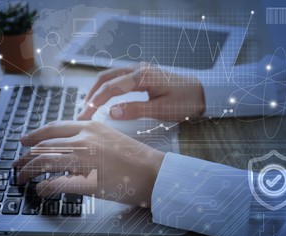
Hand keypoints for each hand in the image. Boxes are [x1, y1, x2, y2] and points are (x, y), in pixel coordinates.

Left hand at [14, 121, 164, 206]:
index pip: (53, 128)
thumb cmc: (134, 157)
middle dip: (25, 156)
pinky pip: (56, 183)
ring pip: (44, 162)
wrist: (152, 171)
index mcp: (89, 127)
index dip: (34, 135)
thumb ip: (87, 138)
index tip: (24, 141)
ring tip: (21, 178)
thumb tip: (66, 148)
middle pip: (44, 145)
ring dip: (28, 171)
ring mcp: (83, 159)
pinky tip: (41, 191)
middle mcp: (83, 139)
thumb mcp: (109, 137)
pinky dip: (44, 188)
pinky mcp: (85, 181)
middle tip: (16, 164)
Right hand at [78, 63, 205, 120]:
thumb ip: (135, 110)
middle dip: (91, 94)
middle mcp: (138, 69)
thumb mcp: (161, 110)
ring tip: (88, 105)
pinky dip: (107, 87)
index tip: (84, 115)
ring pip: (110, 75)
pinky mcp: (143, 74)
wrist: (203, 92)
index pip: (110, 87)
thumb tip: (111, 112)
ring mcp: (140, 70)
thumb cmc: (186, 101)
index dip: (94, 101)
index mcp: (141, 76)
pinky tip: (104, 97)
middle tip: (82, 111)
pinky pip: (119, 77)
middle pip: (105, 78)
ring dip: (97, 89)